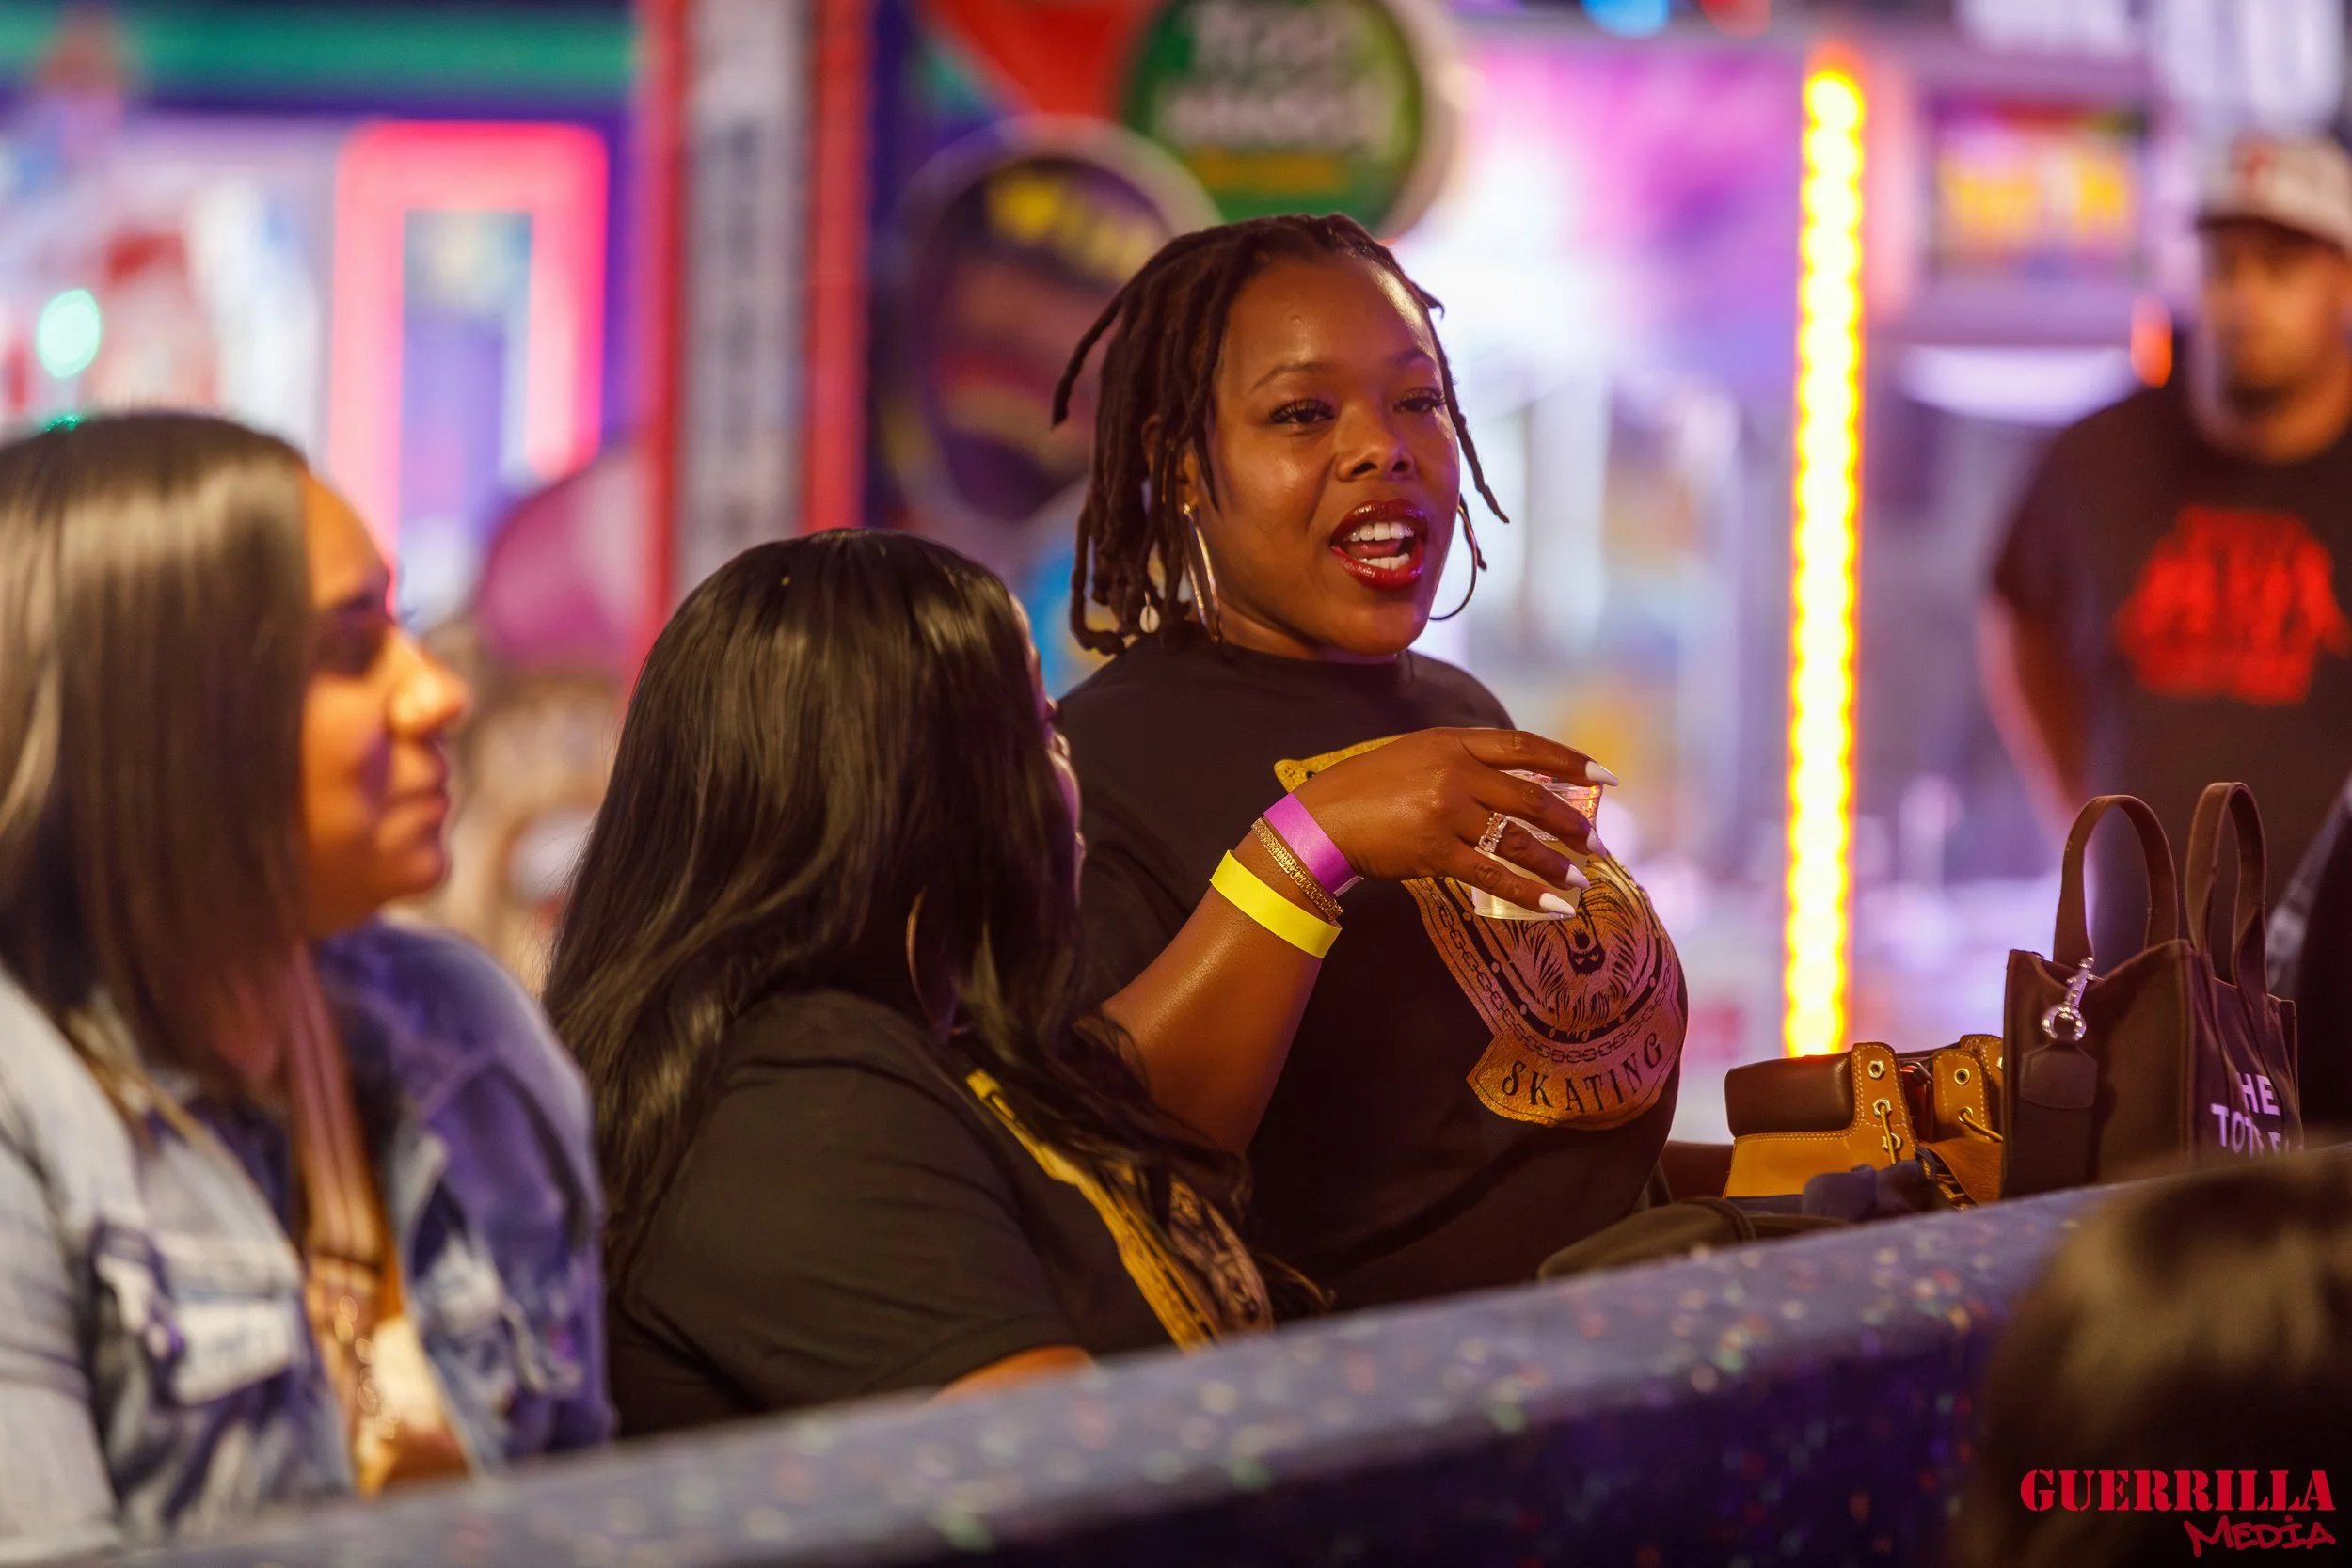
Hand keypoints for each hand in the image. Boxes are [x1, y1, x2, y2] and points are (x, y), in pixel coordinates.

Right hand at [1289, 729, 1614, 913]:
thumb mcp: (1415, 756)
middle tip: (1597, 843)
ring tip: (1581, 881)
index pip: (1524, 746)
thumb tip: (1516, 785)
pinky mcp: (1434, 851)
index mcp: (1451, 742)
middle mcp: (1453, 773)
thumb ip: (1461, 762)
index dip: (1569, 761)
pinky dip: (1528, 893)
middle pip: (1530, 798)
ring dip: (1556, 864)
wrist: (1319, 821)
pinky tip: (1554, 907)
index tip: (1606, 776)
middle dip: (1571, 824)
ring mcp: (1445, 812)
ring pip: (1517, 840)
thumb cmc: (1364, 789)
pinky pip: (1493, 875)